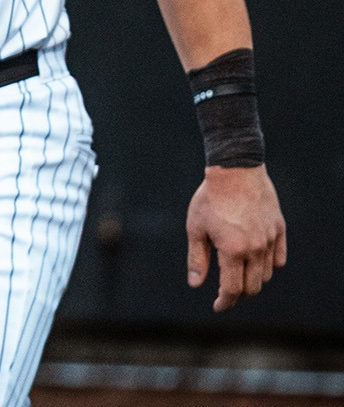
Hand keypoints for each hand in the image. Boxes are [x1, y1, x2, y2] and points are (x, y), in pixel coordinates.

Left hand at [186, 165, 286, 311]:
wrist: (235, 170)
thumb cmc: (210, 199)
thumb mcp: (196, 228)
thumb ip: (197, 259)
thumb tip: (196, 284)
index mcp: (233, 250)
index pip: (232, 289)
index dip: (224, 302)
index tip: (217, 306)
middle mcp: (256, 248)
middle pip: (252, 286)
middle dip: (238, 295)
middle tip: (226, 295)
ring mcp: (270, 239)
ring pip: (266, 274)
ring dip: (253, 281)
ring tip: (237, 276)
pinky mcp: (280, 230)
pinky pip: (279, 259)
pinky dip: (269, 266)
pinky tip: (255, 263)